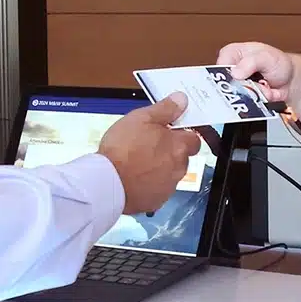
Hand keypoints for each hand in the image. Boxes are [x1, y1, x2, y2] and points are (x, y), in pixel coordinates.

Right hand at [99, 95, 202, 214]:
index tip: (169, 131)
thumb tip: (181, 100)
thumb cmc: (122, 150)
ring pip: (170, 174)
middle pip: (182, 157)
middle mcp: (179, 168)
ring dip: (159, 168)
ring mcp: (168, 187)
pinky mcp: (156, 201)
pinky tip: (134, 177)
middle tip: (148, 145)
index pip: (194, 138)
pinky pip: (157, 190)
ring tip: (137, 162)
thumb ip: (165, 109)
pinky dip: (149, 184)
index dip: (182, 133)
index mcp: (179, 146)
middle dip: (169, 151)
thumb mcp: (141, 118)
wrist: (106, 182)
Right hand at [217, 42, 299, 101]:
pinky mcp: (244, 99)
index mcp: (231, 54)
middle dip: (242, 88)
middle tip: (256, 82)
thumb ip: (250, 62)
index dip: (226, 76)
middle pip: (225, 86)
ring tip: (264, 86)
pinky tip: (265, 94)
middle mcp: (230, 71)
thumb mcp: (266, 56)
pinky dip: (258, 101)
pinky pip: (246, 106)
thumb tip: (235, 73)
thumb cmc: (277, 62)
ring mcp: (237, 87)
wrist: (290, 79)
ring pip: (237, 98)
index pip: (218, 68)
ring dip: (252, 95)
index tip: (239, 79)